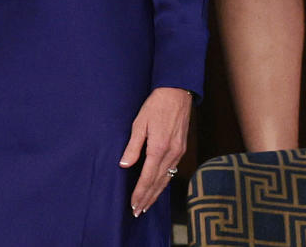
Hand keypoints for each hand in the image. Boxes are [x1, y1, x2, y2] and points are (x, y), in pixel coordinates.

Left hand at [119, 87, 191, 216]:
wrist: (177, 94)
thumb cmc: (155, 106)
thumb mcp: (139, 123)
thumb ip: (132, 146)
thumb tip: (124, 165)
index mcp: (158, 148)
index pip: (147, 177)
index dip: (140, 193)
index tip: (133, 204)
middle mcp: (171, 154)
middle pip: (158, 183)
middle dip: (148, 199)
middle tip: (138, 212)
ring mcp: (178, 153)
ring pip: (166, 179)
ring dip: (156, 193)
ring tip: (147, 205)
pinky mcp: (182, 149)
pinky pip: (172, 171)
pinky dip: (164, 182)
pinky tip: (159, 187)